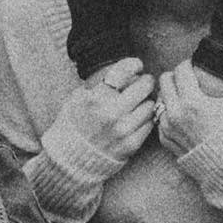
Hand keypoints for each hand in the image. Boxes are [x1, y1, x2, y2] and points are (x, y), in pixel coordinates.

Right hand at [44, 59, 157, 175]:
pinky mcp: (131, 144)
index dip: (134, 64)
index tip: (137, 65)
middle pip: (144, 86)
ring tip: (141, 101)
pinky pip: (149, 124)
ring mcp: (123, 130)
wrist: (72, 159)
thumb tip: (124, 73)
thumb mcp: (78, 98)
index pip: (123, 71)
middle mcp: (111, 113)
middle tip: (145, 81)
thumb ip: (99, 85)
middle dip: (146, 80)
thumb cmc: (74, 124)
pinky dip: (146, 118)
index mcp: (96, 98)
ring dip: (147, 101)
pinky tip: (140, 117)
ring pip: (150, 105)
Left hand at [153, 63, 222, 163]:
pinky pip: (160, 118)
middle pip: (165, 80)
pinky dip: (168, 113)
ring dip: (169, 95)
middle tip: (185, 78)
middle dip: (175, 76)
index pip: (181, 70)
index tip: (193, 66)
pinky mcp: (166, 139)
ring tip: (182, 96)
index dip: (188, 64)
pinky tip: (180, 114)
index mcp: (194, 101)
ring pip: (160, 99)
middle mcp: (176, 113)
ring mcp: (168, 127)